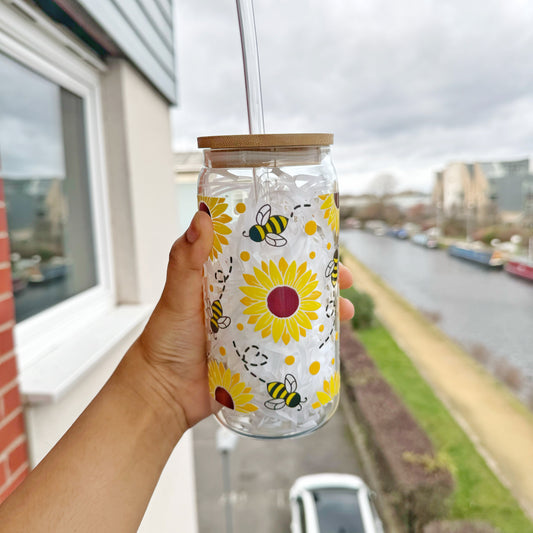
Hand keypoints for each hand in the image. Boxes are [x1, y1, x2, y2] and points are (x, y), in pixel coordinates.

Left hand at [137, 211, 354, 429]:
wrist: (163, 392)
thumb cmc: (165, 339)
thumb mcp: (177, 294)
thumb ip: (185, 259)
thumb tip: (202, 217)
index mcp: (229, 279)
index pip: (267, 254)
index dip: (295, 245)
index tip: (320, 240)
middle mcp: (247, 300)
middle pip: (290, 283)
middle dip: (321, 280)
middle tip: (344, 280)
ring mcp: (257, 328)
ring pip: (297, 313)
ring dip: (324, 311)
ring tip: (346, 312)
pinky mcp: (262, 356)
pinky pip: (292, 345)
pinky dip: (313, 342)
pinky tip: (332, 342)